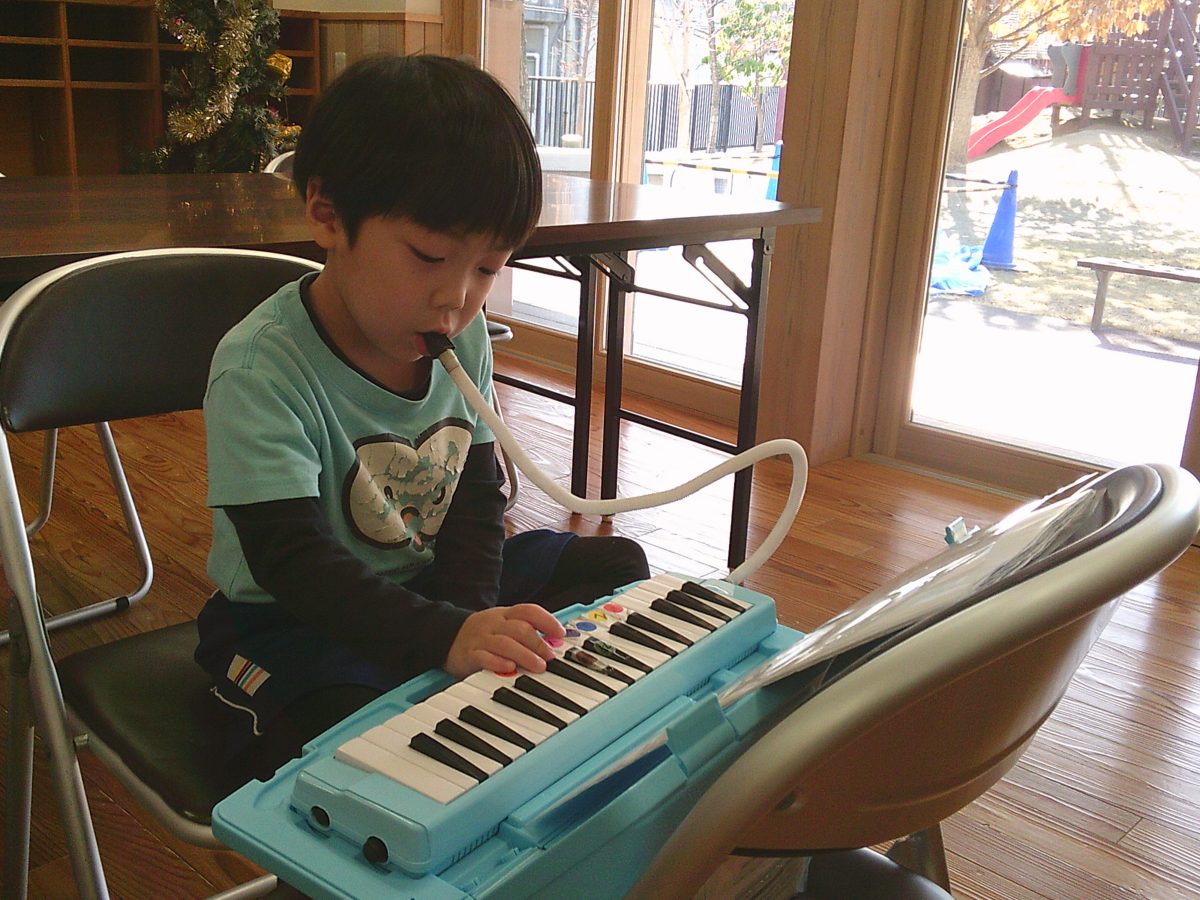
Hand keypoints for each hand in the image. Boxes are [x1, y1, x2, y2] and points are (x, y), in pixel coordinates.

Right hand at [444, 604, 565, 678]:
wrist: (446, 637)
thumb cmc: (483, 635)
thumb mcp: (504, 627)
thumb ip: (526, 633)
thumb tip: (554, 644)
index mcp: (505, 614)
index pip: (528, 611)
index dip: (547, 620)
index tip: (560, 633)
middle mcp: (494, 623)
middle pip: (520, 628)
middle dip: (538, 643)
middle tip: (551, 657)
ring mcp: (481, 638)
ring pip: (505, 643)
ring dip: (525, 655)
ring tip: (539, 666)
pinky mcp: (469, 654)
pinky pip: (484, 657)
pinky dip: (498, 663)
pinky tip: (509, 669)